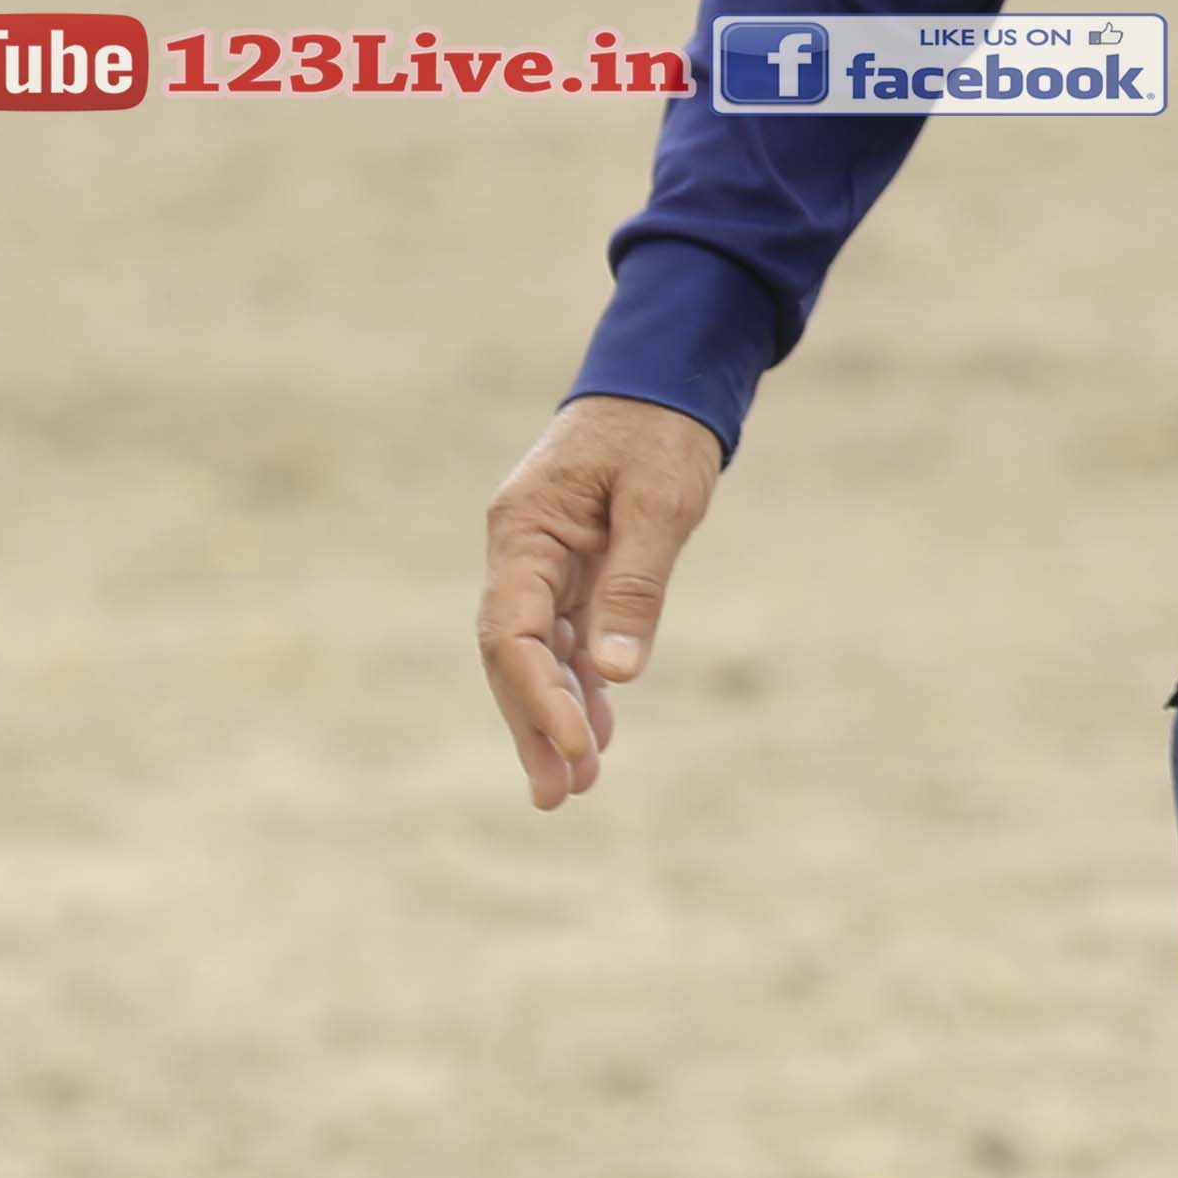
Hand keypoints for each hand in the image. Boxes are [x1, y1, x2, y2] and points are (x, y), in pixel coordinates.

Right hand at [475, 394, 723, 810]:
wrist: (665, 381)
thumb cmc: (661, 431)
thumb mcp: (660, 502)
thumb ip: (636, 584)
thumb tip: (615, 675)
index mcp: (524, 527)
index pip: (512, 630)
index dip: (537, 695)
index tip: (574, 744)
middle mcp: (521, 550)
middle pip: (512, 655)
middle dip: (534, 725)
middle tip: (560, 796)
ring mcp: (543, 561)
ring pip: (537, 655)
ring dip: (556, 716)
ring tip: (581, 783)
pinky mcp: (573, 569)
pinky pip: (567, 637)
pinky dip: (581, 684)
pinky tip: (599, 732)